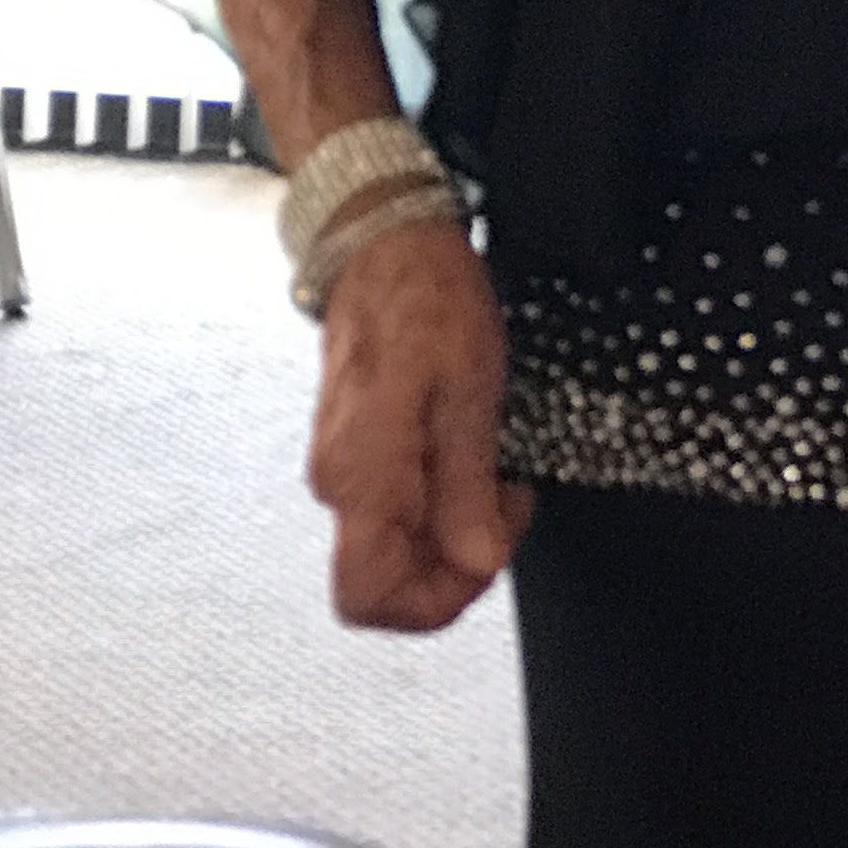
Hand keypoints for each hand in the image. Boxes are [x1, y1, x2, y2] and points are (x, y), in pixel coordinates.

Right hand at [306, 221, 531, 632]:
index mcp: (363, 477)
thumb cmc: (426, 301)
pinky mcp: (357, 451)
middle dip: (459, 564)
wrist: (386, 245)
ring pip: (396, 547)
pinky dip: (441, 504)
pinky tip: (473, 462)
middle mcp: (340, 484)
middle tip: (507, 508)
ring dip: (455, 531)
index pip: (369, 598)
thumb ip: (468, 488)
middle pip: (388, 580)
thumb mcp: (470, 393)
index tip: (490, 555)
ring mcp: (344, 469)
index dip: (436, 602)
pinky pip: (395, 509)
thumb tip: (477, 562)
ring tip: (497, 475)